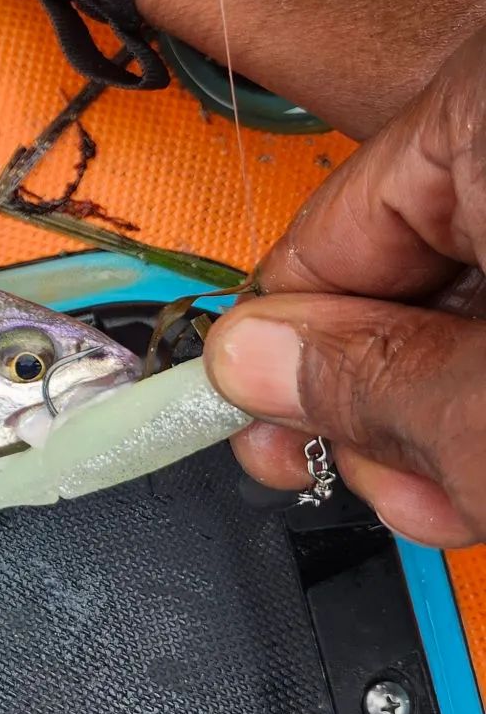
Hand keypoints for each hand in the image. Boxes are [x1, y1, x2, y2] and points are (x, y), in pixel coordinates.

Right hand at [203, 26, 485, 547]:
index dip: (277, 346)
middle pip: (402, 264)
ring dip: (448, 405)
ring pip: (474, 293)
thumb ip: (365, 382)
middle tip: (375, 476)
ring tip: (464, 485)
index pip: (326, 228)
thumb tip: (252, 363)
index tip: (250, 417)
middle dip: (374, 396)